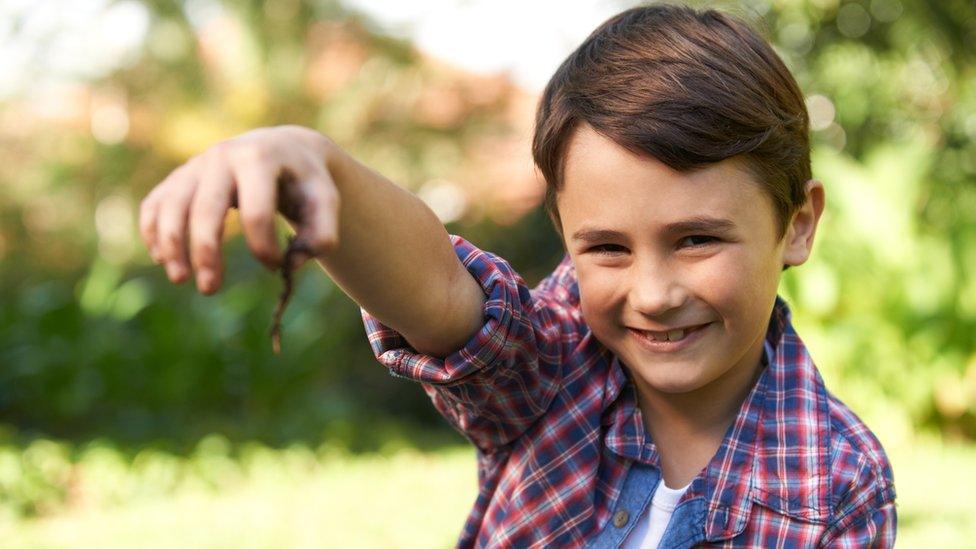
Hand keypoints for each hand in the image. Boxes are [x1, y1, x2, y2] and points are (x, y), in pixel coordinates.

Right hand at [139, 125, 340, 293]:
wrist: (284, 149)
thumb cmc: (304, 182)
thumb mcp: (325, 201)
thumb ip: (322, 234)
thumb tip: (292, 264)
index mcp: (261, 159)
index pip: (256, 211)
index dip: (264, 247)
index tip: (276, 266)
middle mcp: (223, 156)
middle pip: (205, 208)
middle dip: (204, 252)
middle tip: (210, 290)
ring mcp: (197, 164)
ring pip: (171, 205)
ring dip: (170, 244)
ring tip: (179, 279)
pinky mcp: (181, 176)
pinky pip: (156, 202)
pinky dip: (152, 230)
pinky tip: (163, 259)